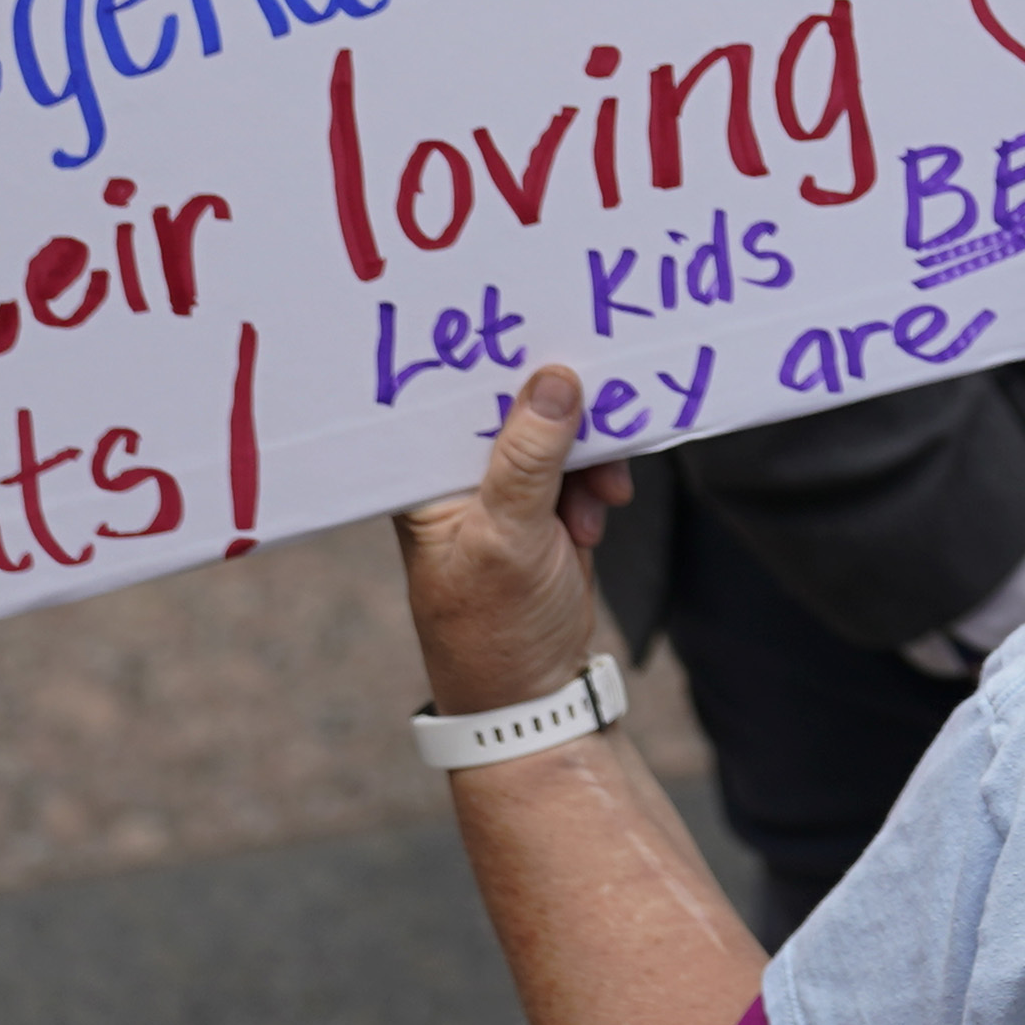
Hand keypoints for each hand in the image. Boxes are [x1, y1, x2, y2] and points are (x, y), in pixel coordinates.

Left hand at [393, 365, 634, 714]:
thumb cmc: (496, 628)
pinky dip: (599, 481)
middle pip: (510, 408)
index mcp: (423, 480)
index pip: (450, 398)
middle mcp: (456, 478)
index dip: (493, 362)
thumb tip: (554, 380)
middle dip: (558, 408)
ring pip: (554, 434)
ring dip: (588, 457)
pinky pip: (578, 465)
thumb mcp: (511, 538)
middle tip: (599, 400)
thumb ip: (530, 458)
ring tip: (596, 500)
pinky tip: (601, 512)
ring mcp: (503, 493)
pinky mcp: (543, 509)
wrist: (535, 696)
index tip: (542, 327)